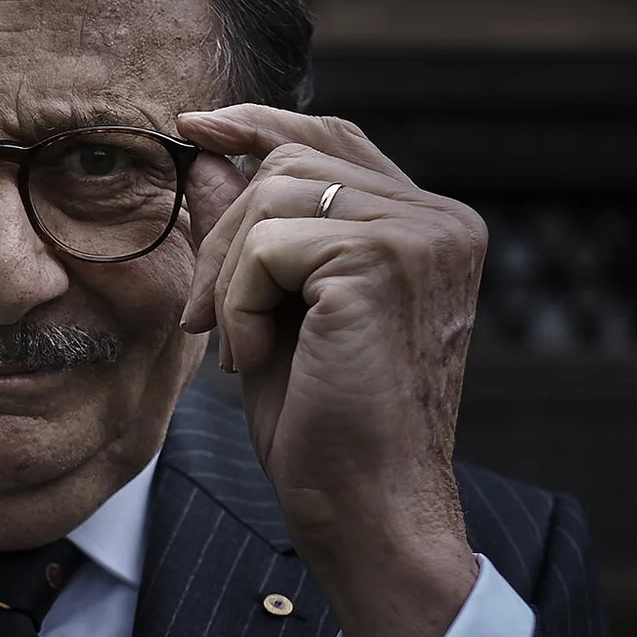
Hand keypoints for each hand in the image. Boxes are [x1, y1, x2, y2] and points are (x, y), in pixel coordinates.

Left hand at [173, 105, 485, 636]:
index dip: (261, 125)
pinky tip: (250, 361)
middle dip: (224, 234)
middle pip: (294, 160)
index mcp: (429, 229)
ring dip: (227, 277)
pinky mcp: (387, 259)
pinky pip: (268, 243)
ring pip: (275, 193)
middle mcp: (442, 219)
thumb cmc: (326, 431)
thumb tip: (211, 152)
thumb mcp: (271, 314)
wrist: (368, 511)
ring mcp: (423, 234)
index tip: (194, 129)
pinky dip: (237, 303)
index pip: (335, 139)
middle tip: (202, 322)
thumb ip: (250, 232)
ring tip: (236, 351)